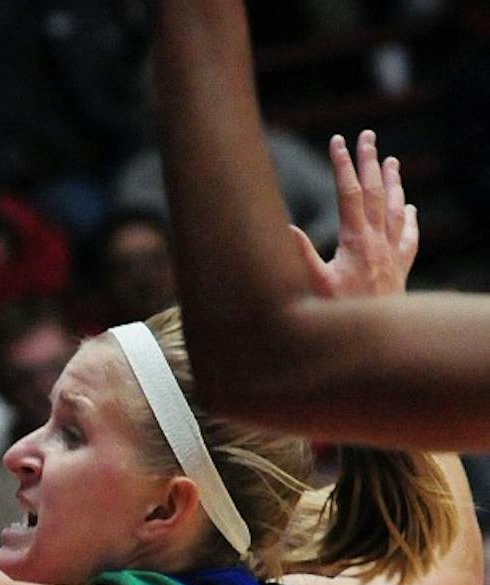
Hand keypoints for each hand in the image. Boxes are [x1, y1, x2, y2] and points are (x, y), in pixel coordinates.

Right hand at [289, 129, 418, 299]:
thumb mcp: (314, 284)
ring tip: (392, 160)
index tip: (337, 142)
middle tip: (367, 137)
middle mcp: (378, 241)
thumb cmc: (340, 312)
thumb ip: (301, 254)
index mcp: (356, 241)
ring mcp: (393, 253)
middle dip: (370, 162)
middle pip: (377, 193)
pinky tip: (411, 207)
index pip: (350, 194)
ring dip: (394, 182)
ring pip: (397, 209)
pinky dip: (410, 219)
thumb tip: (286, 227)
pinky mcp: (401, 268)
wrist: (375, 335)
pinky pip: (409, 237)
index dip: (343, 166)